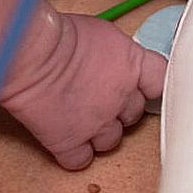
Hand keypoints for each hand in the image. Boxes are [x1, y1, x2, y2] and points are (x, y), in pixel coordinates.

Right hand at [1, 13, 165, 169]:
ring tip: (80, 116)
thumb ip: (115, 53)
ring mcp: (99, 123)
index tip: (141, 86)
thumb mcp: (100, 32)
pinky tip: (65, 138)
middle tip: (99, 98)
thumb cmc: (58, 34)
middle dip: (119, 109)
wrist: (32, 53)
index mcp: (132, 64)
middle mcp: (122, 97)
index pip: (160, 80)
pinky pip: (81, 159)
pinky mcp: (71, 142)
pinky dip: (74, 153)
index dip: (149, 86)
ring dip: (99, 133)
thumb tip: (110, 59)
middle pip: (133, 114)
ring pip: (111, 141)